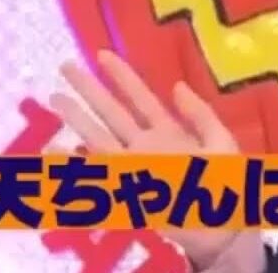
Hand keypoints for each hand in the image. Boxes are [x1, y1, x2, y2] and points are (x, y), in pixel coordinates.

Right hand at [51, 50, 240, 268]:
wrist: (221, 223)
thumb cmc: (223, 181)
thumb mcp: (219, 140)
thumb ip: (199, 114)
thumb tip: (176, 85)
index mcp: (168, 130)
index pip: (140, 97)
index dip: (122, 76)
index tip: (102, 54)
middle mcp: (146, 144)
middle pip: (113, 112)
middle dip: (89, 90)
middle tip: (65, 66)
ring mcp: (135, 166)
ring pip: (100, 137)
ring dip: (77, 119)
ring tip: (54, 98)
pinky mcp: (127, 189)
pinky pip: (98, 174)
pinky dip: (75, 164)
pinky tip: (56, 151)